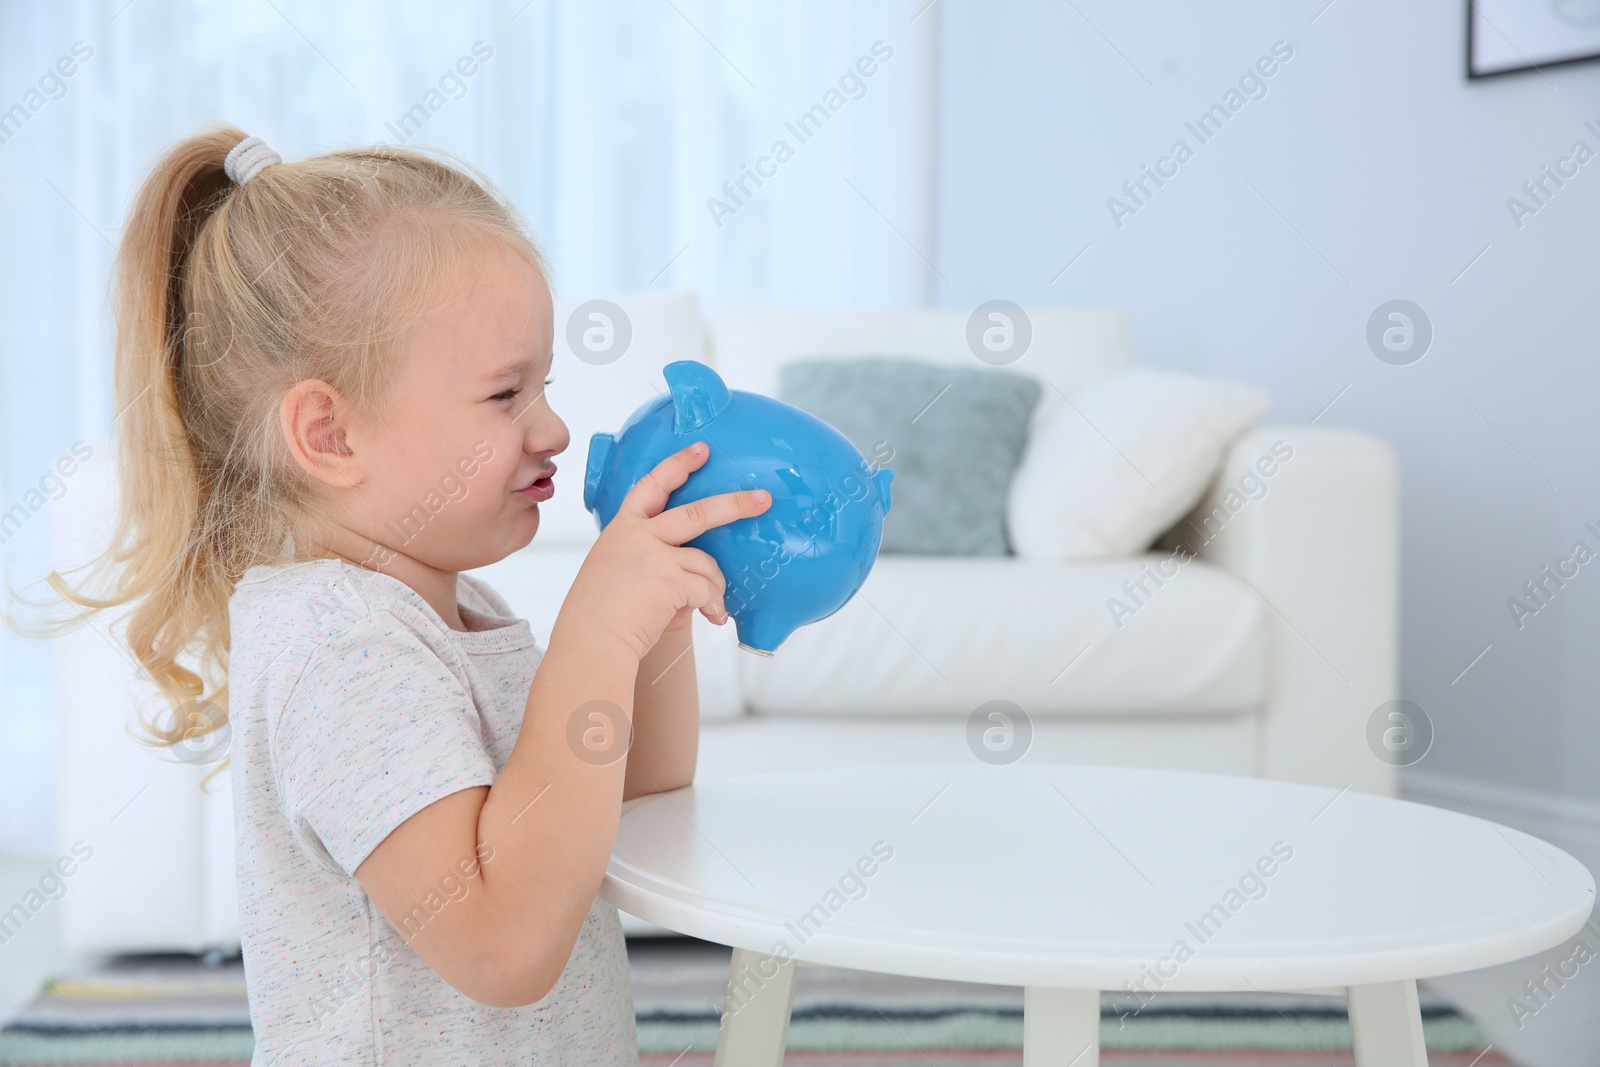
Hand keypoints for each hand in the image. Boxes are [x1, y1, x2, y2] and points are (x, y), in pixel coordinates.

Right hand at [564, 441, 770, 661]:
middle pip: (697, 512)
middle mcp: (636, 536)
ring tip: (712, 607)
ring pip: (707, 562)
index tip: (701, 450)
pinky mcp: (670, 580)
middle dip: (734, 505)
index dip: (677, 465)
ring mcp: (654, 556)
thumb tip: (691, 566)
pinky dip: (714, 606)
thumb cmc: (600, 616)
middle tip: (762, 499)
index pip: (650, 486)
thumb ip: (647, 558)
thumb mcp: (614, 571)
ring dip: (715, 586)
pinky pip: (707, 589)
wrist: (589, 643)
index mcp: (620, 530)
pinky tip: (712, 619)